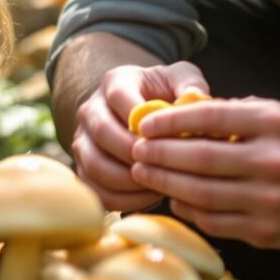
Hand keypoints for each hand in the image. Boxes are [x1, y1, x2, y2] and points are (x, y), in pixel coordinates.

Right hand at [71, 61, 211, 211]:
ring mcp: (82, 141)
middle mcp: (91, 109)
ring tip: (159, 184)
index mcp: (115, 82)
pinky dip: (123, 200)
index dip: (143, 121)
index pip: (119, 97)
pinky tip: (150, 197)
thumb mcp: (180, 80)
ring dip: (129, 181)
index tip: (169, 138)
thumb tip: (196, 99)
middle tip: (166, 166)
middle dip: (136, 154)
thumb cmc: (165, 96)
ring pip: (95, 165)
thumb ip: (190, 84)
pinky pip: (96, 191)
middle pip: (103, 133)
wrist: (140, 113)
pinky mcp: (83, 168)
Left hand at [128, 97, 279, 248]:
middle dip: (159, 155)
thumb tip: (170, 118)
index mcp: (272, 124)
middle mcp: (273, 161)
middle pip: (199, 160)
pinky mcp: (266, 231)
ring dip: (166, 183)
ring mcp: (270, 200)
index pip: (209, 118)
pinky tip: (174, 196)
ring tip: (144, 173)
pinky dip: (187, 209)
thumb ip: (226, 115)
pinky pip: (213, 222)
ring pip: (201, 194)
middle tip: (135, 151)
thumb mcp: (269, 114)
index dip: (170, 121)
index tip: (144, 124)